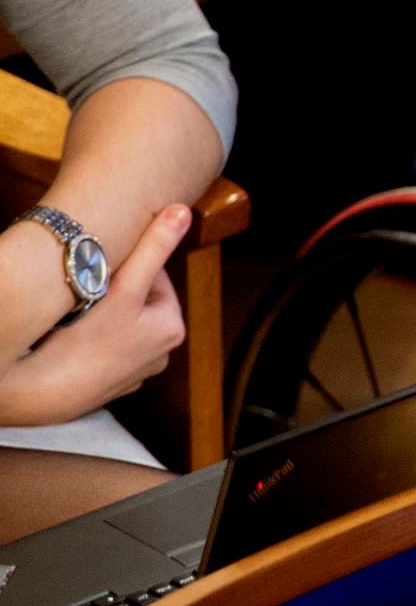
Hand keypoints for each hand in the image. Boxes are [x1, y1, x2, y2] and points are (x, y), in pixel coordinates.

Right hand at [0, 203, 189, 428]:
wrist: (43, 393)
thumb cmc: (87, 341)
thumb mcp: (125, 288)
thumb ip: (153, 248)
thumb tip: (182, 211)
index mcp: (171, 328)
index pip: (154, 278)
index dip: (125, 264)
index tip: (100, 261)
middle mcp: (160, 354)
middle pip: (135, 302)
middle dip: (111, 290)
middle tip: (83, 285)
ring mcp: (134, 371)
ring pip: (117, 324)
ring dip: (99, 312)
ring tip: (74, 309)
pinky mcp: (107, 383)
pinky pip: (100, 347)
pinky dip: (88, 337)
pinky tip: (68, 335)